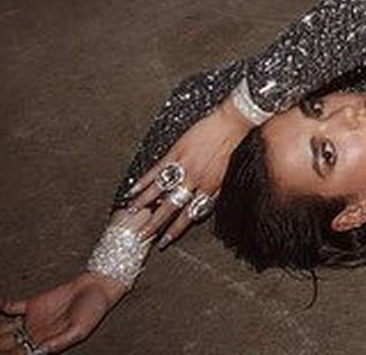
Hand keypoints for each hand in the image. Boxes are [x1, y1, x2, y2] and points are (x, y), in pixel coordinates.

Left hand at [0, 273, 124, 353]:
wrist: (98, 288)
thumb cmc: (93, 311)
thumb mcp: (79, 330)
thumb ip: (58, 342)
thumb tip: (38, 351)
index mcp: (43, 345)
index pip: (16, 354)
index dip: (0, 352)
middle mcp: (34, 336)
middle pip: (3, 341)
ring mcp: (32, 320)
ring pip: (4, 326)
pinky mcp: (32, 304)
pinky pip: (12, 307)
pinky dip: (1, 305)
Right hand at [123, 100, 253, 245]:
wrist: (233, 123)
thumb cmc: (232, 147)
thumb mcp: (227, 175)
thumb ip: (214, 192)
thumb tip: (204, 206)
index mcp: (208, 188)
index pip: (188, 215)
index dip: (175, 230)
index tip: (163, 241)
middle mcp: (194, 180)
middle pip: (170, 207)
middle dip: (155, 223)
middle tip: (142, 235)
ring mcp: (184, 166)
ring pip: (160, 189)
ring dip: (144, 203)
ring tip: (131, 214)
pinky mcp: (176, 152)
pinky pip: (157, 169)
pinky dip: (144, 180)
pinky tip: (133, 188)